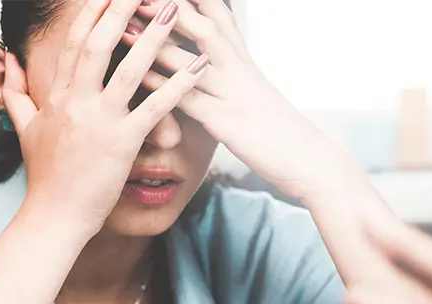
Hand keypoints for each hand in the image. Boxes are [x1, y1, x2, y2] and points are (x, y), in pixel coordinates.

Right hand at [2, 0, 208, 238]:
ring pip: (130, 69)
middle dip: (122, 7)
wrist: (55, 215)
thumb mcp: (25, 128)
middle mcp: (78, 101)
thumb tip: (8, 62)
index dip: (93, 11)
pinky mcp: (123, 144)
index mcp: (59, 95)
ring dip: (155, 36)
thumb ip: (16, 92)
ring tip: (175, 9)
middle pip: (99, 42)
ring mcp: (100, 121)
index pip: (76, 41)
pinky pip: (155, 108)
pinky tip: (198, 68)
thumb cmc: (45, 177)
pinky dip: (179, 85)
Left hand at [130, 0, 338, 199]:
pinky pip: (189, 100)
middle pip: (200, 22)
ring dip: (155, 38)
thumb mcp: (254, 92)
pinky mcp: (226, 124)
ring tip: (123, 22)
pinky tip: (139, 77)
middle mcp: (238, 69)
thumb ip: (231, 71)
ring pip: (190, 56)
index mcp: (243, 59)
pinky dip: (163, 86)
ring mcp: (232, 95)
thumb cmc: (278, 130)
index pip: (216, 11)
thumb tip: (206, 60)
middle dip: (168, 4)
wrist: (308, 159)